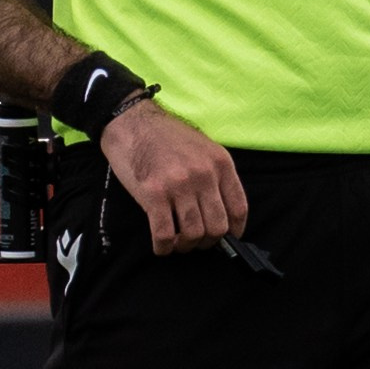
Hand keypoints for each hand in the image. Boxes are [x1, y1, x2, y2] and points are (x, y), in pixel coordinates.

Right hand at [100, 97, 248, 253]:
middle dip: (207, 242)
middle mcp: (203, 175)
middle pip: (217, 228)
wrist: (131, 121)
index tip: (227, 238)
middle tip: (196, 241)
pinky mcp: (153, 194)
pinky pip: (164, 235)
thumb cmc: (165, 136)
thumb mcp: (203, 147)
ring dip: (185, 246)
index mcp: (220, 163)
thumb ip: (215, 175)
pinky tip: (161, 246)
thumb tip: (221, 211)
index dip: (234, 231)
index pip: (238, 209)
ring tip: (177, 243)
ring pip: (193, 234)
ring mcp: (178, 185)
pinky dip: (163, 247)